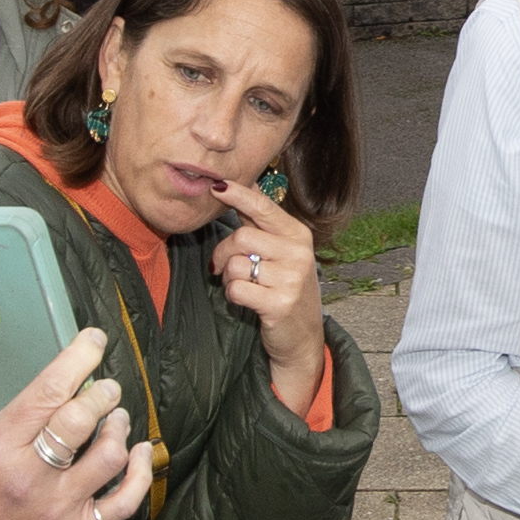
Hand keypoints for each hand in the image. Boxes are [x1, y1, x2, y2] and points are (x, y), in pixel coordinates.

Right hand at [0, 335, 144, 519]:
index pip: (48, 391)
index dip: (78, 358)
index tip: (92, 341)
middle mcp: (31, 477)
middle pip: (84, 419)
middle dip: (102, 393)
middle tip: (102, 387)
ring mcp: (58, 508)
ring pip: (110, 455)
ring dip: (119, 427)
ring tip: (113, 417)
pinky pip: (125, 500)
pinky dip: (139, 472)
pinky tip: (136, 451)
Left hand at [196, 171, 327, 403]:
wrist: (302, 335)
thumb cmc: (285, 287)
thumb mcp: (282, 251)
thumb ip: (261, 223)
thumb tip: (241, 184)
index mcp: (298, 235)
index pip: (264, 207)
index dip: (239, 195)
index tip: (217, 186)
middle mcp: (298, 254)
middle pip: (241, 238)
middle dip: (223, 253)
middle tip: (224, 267)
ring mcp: (291, 279)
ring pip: (235, 265)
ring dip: (227, 277)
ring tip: (241, 285)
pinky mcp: (280, 304)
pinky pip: (236, 289)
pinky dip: (232, 294)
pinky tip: (245, 300)